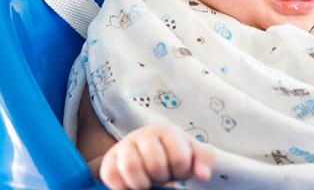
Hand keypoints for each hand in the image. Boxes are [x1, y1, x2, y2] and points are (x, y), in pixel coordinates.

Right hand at [99, 123, 213, 189]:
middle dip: (161, 177)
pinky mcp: (109, 160)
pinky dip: (123, 186)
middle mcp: (142, 134)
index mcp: (166, 130)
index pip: (179, 158)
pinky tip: (133, 184)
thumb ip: (204, 161)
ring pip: (130, 167)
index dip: (181, 172)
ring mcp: (124, 146)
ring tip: (147, 181)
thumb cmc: (174, 153)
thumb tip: (203, 175)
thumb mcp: (194, 154)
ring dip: (142, 183)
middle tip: (162, 176)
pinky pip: (111, 176)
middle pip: (154, 164)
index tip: (178, 170)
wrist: (151, 152)